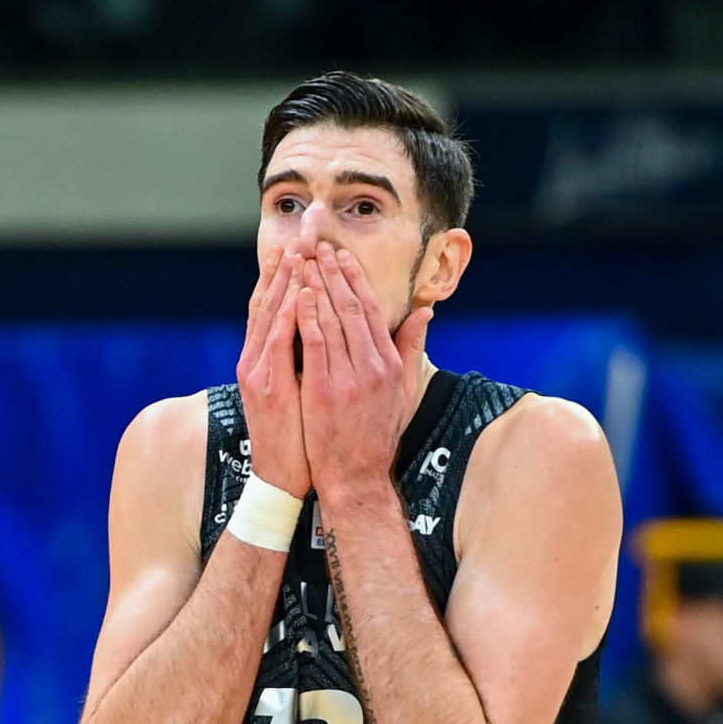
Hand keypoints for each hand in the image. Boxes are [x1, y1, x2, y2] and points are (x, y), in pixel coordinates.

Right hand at [236, 248, 309, 498]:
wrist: (283, 479)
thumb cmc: (299, 439)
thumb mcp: (301, 394)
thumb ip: (306, 362)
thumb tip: (320, 336)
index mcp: (263, 362)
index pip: (273, 309)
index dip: (285, 279)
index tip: (300, 251)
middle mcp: (255, 361)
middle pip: (268, 304)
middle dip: (284, 271)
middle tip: (299, 239)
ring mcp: (258, 373)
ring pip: (270, 316)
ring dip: (285, 283)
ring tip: (299, 253)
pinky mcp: (268, 387)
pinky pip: (278, 342)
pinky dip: (287, 314)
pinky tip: (299, 292)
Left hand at [297, 242, 433, 506]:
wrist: (356, 478)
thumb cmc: (376, 436)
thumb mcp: (403, 392)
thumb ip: (412, 349)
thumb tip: (424, 312)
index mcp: (391, 365)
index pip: (372, 310)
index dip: (355, 280)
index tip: (340, 256)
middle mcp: (374, 368)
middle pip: (351, 308)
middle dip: (332, 273)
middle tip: (317, 245)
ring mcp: (350, 379)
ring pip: (332, 320)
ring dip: (317, 285)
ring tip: (304, 260)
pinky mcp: (327, 392)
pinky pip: (315, 345)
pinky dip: (307, 316)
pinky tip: (298, 295)